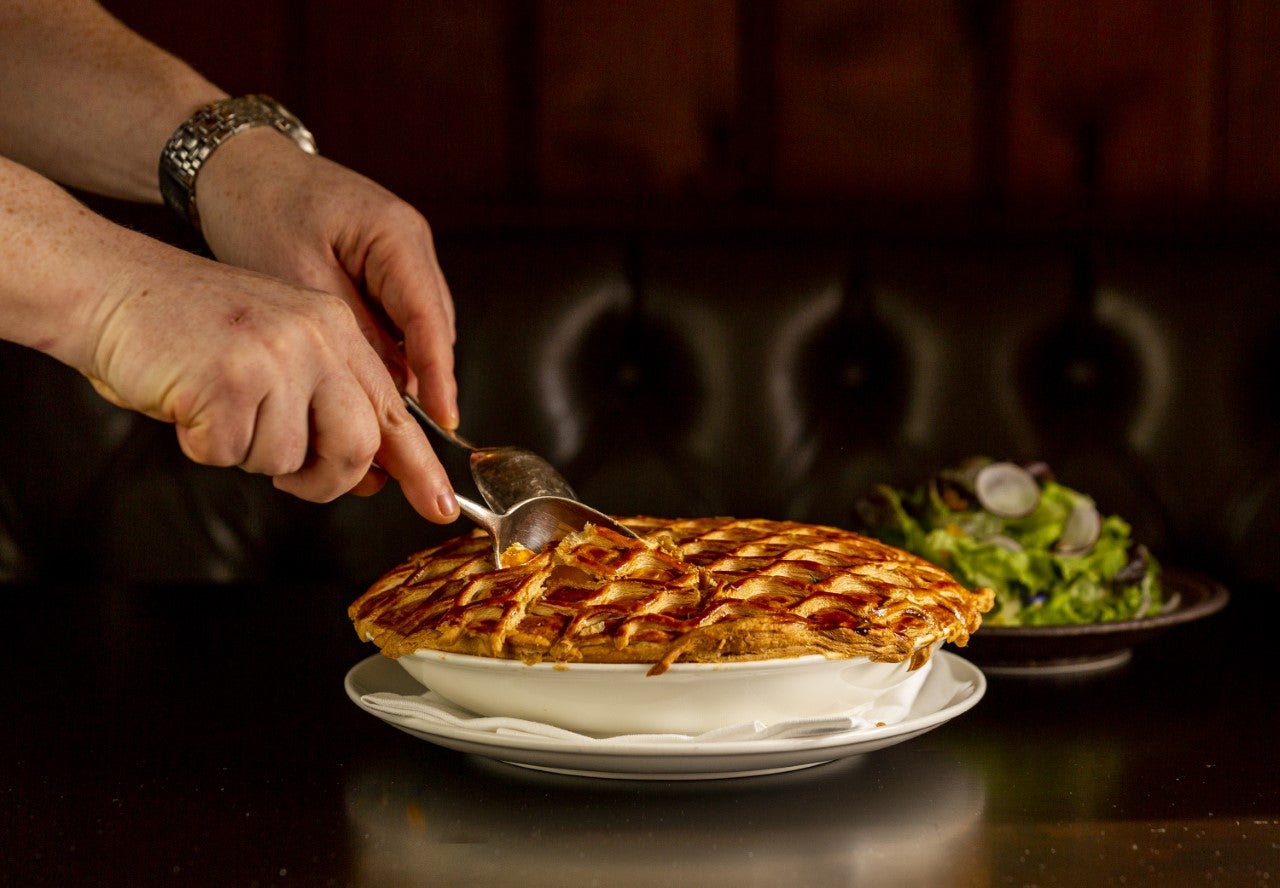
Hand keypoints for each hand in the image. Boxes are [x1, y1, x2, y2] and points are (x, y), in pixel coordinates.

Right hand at [83, 237, 458, 522]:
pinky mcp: (229, 378)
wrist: (108, 286)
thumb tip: (368, 472)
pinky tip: (187, 399)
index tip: (443, 508)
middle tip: (290, 476)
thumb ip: (325, 398)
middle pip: (356, 447)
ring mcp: (275, 355)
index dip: (419, 466)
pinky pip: (230, 454)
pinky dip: (202, 443)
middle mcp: (317, 337)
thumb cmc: (186, 329)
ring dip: (245, 451)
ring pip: (286, 459)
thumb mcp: (276, 348)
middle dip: (323, 479)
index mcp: (335, 328)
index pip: (393, 410)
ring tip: (215, 403)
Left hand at [192, 127, 458, 428]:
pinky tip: (365, 382)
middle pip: (433, 327)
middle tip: (409, 435)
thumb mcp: (297, 279)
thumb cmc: (258, 207)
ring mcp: (400, 251)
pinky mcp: (380, 262)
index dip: (438, 376)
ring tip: (384, 419)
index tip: (443, 422)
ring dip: (404, 369)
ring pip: (417, 327)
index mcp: (397, 236)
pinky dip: (386, 350)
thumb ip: (347, 333)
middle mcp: (410, 242)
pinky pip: (395, 316)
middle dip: (425, 382)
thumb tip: (384, 390)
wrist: (234, 163)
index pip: (430, 320)